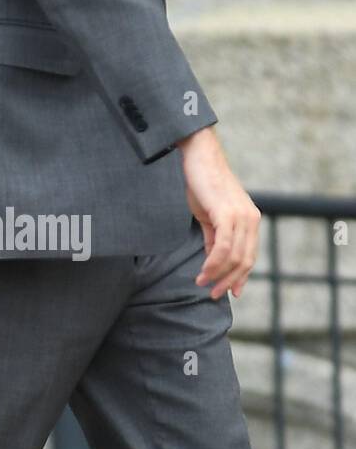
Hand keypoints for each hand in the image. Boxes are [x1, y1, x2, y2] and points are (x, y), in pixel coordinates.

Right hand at [178, 126, 260, 298]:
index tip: (229, 292)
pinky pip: (223, 246)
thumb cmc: (202, 182)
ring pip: (235, 257)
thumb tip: (212, 260)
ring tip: (202, 283)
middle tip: (213, 293)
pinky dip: (213, 263)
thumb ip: (214, 237)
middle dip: (229, 281)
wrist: (198, 156)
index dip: (240, 277)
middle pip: (245, 261)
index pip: (250, 255)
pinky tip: (203, 271)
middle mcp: (251, 219)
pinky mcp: (227, 213)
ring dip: (218, 275)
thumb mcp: (210, 215)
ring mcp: (241, 216)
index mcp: (250, 219)